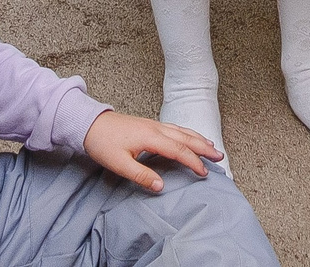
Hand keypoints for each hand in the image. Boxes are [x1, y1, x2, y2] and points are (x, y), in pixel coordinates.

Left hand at [81, 110, 218, 192]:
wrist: (90, 123)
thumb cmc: (102, 142)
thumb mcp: (119, 164)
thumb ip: (141, 175)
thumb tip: (161, 186)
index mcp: (151, 137)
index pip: (179, 150)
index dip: (193, 162)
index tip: (204, 173)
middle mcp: (156, 128)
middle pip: (186, 137)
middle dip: (204, 147)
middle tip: (220, 156)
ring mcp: (153, 124)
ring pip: (182, 130)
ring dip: (198, 138)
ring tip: (212, 147)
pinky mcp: (149, 125)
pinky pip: (175, 128)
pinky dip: (187, 133)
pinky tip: (190, 137)